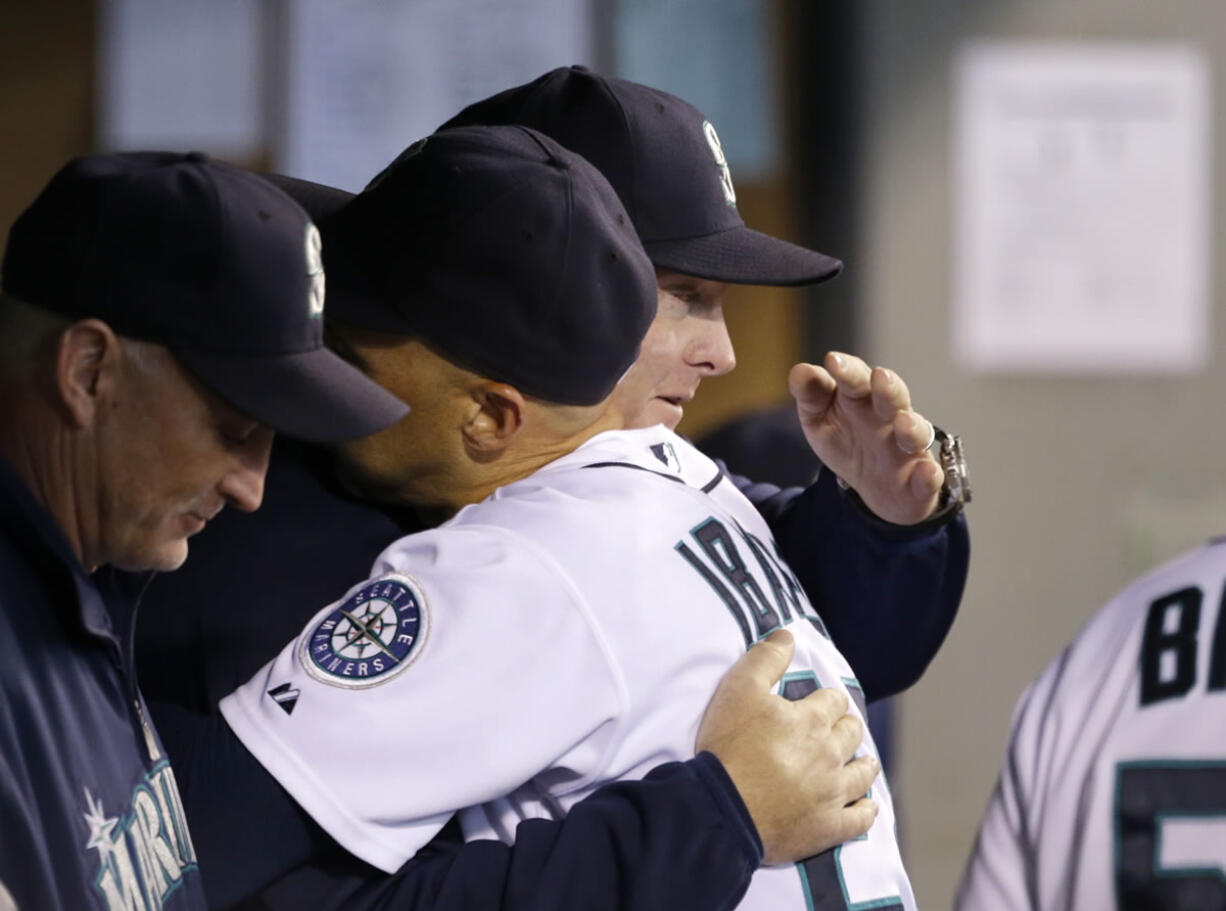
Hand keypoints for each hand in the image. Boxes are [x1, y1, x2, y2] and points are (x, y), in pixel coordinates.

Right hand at [696, 630, 878, 864]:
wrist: (722, 807)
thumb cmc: (728, 746)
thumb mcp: (738, 689)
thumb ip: (765, 658)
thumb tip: (788, 635)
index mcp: (812, 719)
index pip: (834, 700)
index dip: (826, 700)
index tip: (819, 705)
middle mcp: (830, 753)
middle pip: (851, 733)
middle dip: (845, 727)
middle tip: (837, 731)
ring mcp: (833, 793)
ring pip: (863, 773)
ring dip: (863, 764)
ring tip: (862, 763)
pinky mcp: (828, 827)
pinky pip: (860, 819)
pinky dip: (865, 810)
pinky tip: (865, 806)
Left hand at [789, 353, 943, 524]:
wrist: (875, 489)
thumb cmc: (848, 442)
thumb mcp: (820, 420)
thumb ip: (811, 396)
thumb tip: (800, 371)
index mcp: (863, 399)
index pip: (857, 379)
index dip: (847, 370)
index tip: (832, 361)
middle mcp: (891, 418)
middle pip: (893, 399)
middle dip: (888, 388)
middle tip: (880, 377)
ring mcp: (909, 449)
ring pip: (916, 434)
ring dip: (912, 428)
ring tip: (903, 422)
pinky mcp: (922, 481)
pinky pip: (929, 478)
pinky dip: (929, 477)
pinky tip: (926, 473)